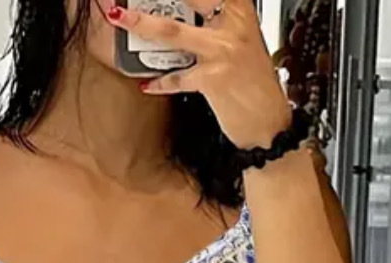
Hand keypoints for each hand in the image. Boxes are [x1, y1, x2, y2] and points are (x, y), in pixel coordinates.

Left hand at [109, 3, 292, 149]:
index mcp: (242, 11)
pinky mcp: (213, 79)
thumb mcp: (243, 42)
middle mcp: (234, 25)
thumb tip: (187, 12)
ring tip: (120, 18)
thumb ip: (220, 23)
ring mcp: (223, 51)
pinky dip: (160, 81)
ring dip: (142, 23)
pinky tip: (147, 83)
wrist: (269, 123)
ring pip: (173, 31)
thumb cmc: (255, 83)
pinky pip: (177, 77)